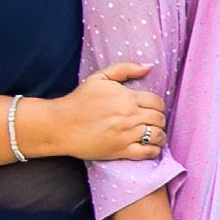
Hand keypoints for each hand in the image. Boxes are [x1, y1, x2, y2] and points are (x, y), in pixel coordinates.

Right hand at [36, 62, 166, 161]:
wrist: (59, 125)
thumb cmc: (79, 100)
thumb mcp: (100, 77)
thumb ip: (126, 69)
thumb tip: (149, 66)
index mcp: (126, 97)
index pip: (157, 102)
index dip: (158, 106)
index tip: (152, 109)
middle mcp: (129, 116)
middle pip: (159, 118)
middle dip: (159, 120)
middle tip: (153, 122)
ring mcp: (126, 134)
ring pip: (157, 135)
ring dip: (160, 136)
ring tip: (155, 135)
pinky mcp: (120, 150)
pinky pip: (148, 152)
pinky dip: (154, 150)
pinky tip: (151, 147)